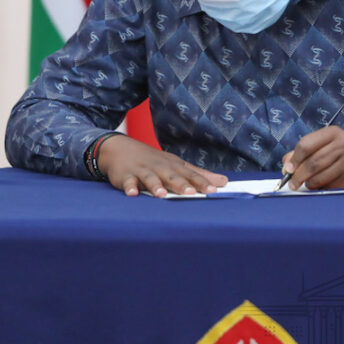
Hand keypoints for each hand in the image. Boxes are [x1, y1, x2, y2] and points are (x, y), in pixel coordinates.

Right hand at [96, 135, 227, 196]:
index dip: (201, 182)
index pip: (190, 175)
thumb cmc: (154, 161)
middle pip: (172, 176)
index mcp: (174, 166)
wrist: (120, 148)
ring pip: (150, 178)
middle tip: (191, 193)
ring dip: (155, 186)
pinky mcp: (125, 176)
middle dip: (181, 184)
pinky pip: (127, 182)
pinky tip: (132, 194)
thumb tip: (223, 181)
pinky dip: (129, 187)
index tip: (214, 190)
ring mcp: (142, 171)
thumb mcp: (177, 165)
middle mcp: (160, 167)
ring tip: (162, 194)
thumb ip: (199, 175)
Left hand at [281, 127, 343, 189]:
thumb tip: (286, 163)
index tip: (288, 170)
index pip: (306, 144)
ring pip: (320, 178)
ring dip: (310, 184)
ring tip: (310, 184)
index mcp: (333, 133)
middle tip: (292, 184)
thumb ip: (307, 150)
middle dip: (298, 176)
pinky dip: (323, 189)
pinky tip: (324, 186)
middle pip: (312, 163)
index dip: (294, 159)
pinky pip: (331, 187)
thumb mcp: (330, 143)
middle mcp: (343, 145)